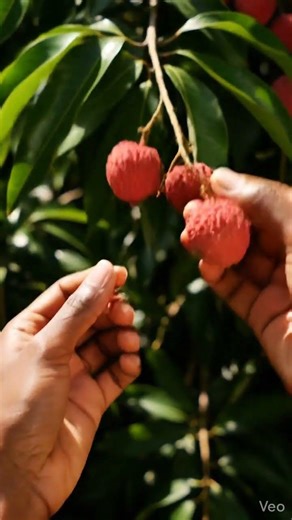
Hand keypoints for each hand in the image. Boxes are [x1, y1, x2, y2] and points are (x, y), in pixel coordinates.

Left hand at [0, 260, 140, 518]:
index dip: (92, 282)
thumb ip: (80, 310)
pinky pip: (115, 374)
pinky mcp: (89, 401)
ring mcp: (71, 376)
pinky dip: (127, 364)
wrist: (19, 479)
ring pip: (105, 343)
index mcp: (29, 332)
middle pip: (89, 317)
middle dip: (110, 311)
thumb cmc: (17, 409)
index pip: (64, 294)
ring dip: (121, 336)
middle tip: (127, 313)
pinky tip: (131, 363)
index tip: (120, 273)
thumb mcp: (47, 350)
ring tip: (130, 340)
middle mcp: (50, 351)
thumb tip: (104, 269)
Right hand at [199, 168, 291, 391]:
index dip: (237, 191)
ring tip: (188, 236)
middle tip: (188, 209)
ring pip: (240, 260)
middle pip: (252, 230)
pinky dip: (218, 277)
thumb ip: (264, 200)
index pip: (269, 203)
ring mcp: (281, 288)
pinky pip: (237, 291)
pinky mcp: (265, 316)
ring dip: (213, 247)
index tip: (204, 180)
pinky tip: (205, 265)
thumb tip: (222, 177)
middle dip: (219, 219)